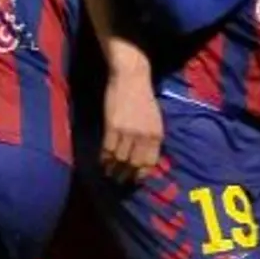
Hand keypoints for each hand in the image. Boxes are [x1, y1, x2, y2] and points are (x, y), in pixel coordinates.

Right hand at [99, 65, 163, 183]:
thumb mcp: (155, 120)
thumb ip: (151, 138)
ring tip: (109, 173)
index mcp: (157, 135)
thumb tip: (145, 159)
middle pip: (134, 164)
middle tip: (119, 180)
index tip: (135, 179)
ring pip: (119, 158)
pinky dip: (104, 158)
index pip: (150, 162)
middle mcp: (144, 136)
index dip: (141, 174)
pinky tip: (102, 162)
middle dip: (126, 175)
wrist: (132, 78)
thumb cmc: (144, 98)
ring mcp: (128, 132)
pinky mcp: (112, 127)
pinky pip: (107, 149)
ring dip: (113, 168)